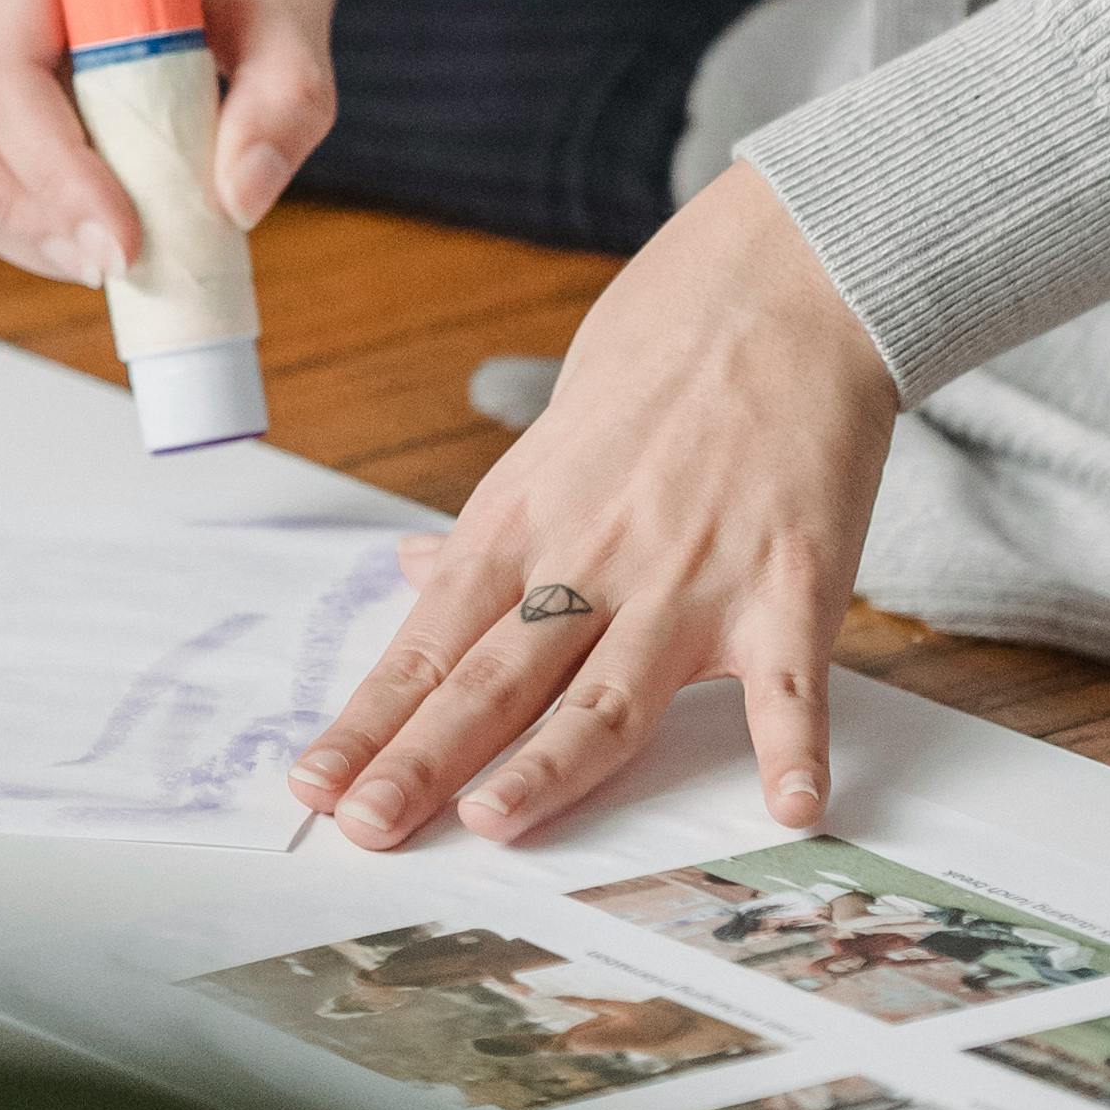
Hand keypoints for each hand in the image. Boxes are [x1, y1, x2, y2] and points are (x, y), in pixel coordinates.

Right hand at [0, 0, 351, 282]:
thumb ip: (284, 96)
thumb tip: (238, 202)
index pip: (3, 72)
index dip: (51, 173)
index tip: (127, 243)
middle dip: (4, 203)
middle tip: (107, 255)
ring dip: (2, 212)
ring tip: (109, 243)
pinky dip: (11, 199)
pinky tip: (95, 213)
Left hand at [288, 162, 895, 853]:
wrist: (785, 281)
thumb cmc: (665, 352)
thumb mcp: (551, 436)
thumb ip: (493, 529)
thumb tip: (412, 578)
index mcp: (526, 523)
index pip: (431, 641)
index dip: (373, 718)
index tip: (315, 789)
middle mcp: (594, 555)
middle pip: (495, 674)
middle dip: (423, 756)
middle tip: (366, 828)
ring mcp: (692, 574)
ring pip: (611, 688)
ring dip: (552, 764)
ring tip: (494, 828)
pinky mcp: (791, 580)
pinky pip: (789, 682)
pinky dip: (794, 747)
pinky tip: (792, 811)